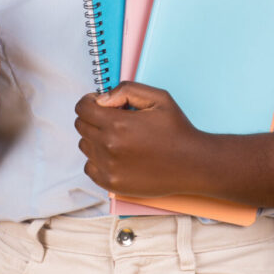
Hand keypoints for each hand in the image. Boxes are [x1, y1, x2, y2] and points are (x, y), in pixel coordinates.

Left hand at [74, 83, 205, 196]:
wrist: (192, 164)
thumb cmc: (177, 130)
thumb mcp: (158, 98)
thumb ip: (126, 90)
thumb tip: (101, 99)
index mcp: (117, 124)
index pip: (82, 109)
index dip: (90, 102)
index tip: (101, 104)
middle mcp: (109, 146)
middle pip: (81, 126)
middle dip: (94, 118)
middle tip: (114, 119)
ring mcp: (108, 167)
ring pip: (84, 145)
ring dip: (96, 138)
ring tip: (119, 138)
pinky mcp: (111, 183)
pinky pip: (89, 166)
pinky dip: (98, 159)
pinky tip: (116, 154)